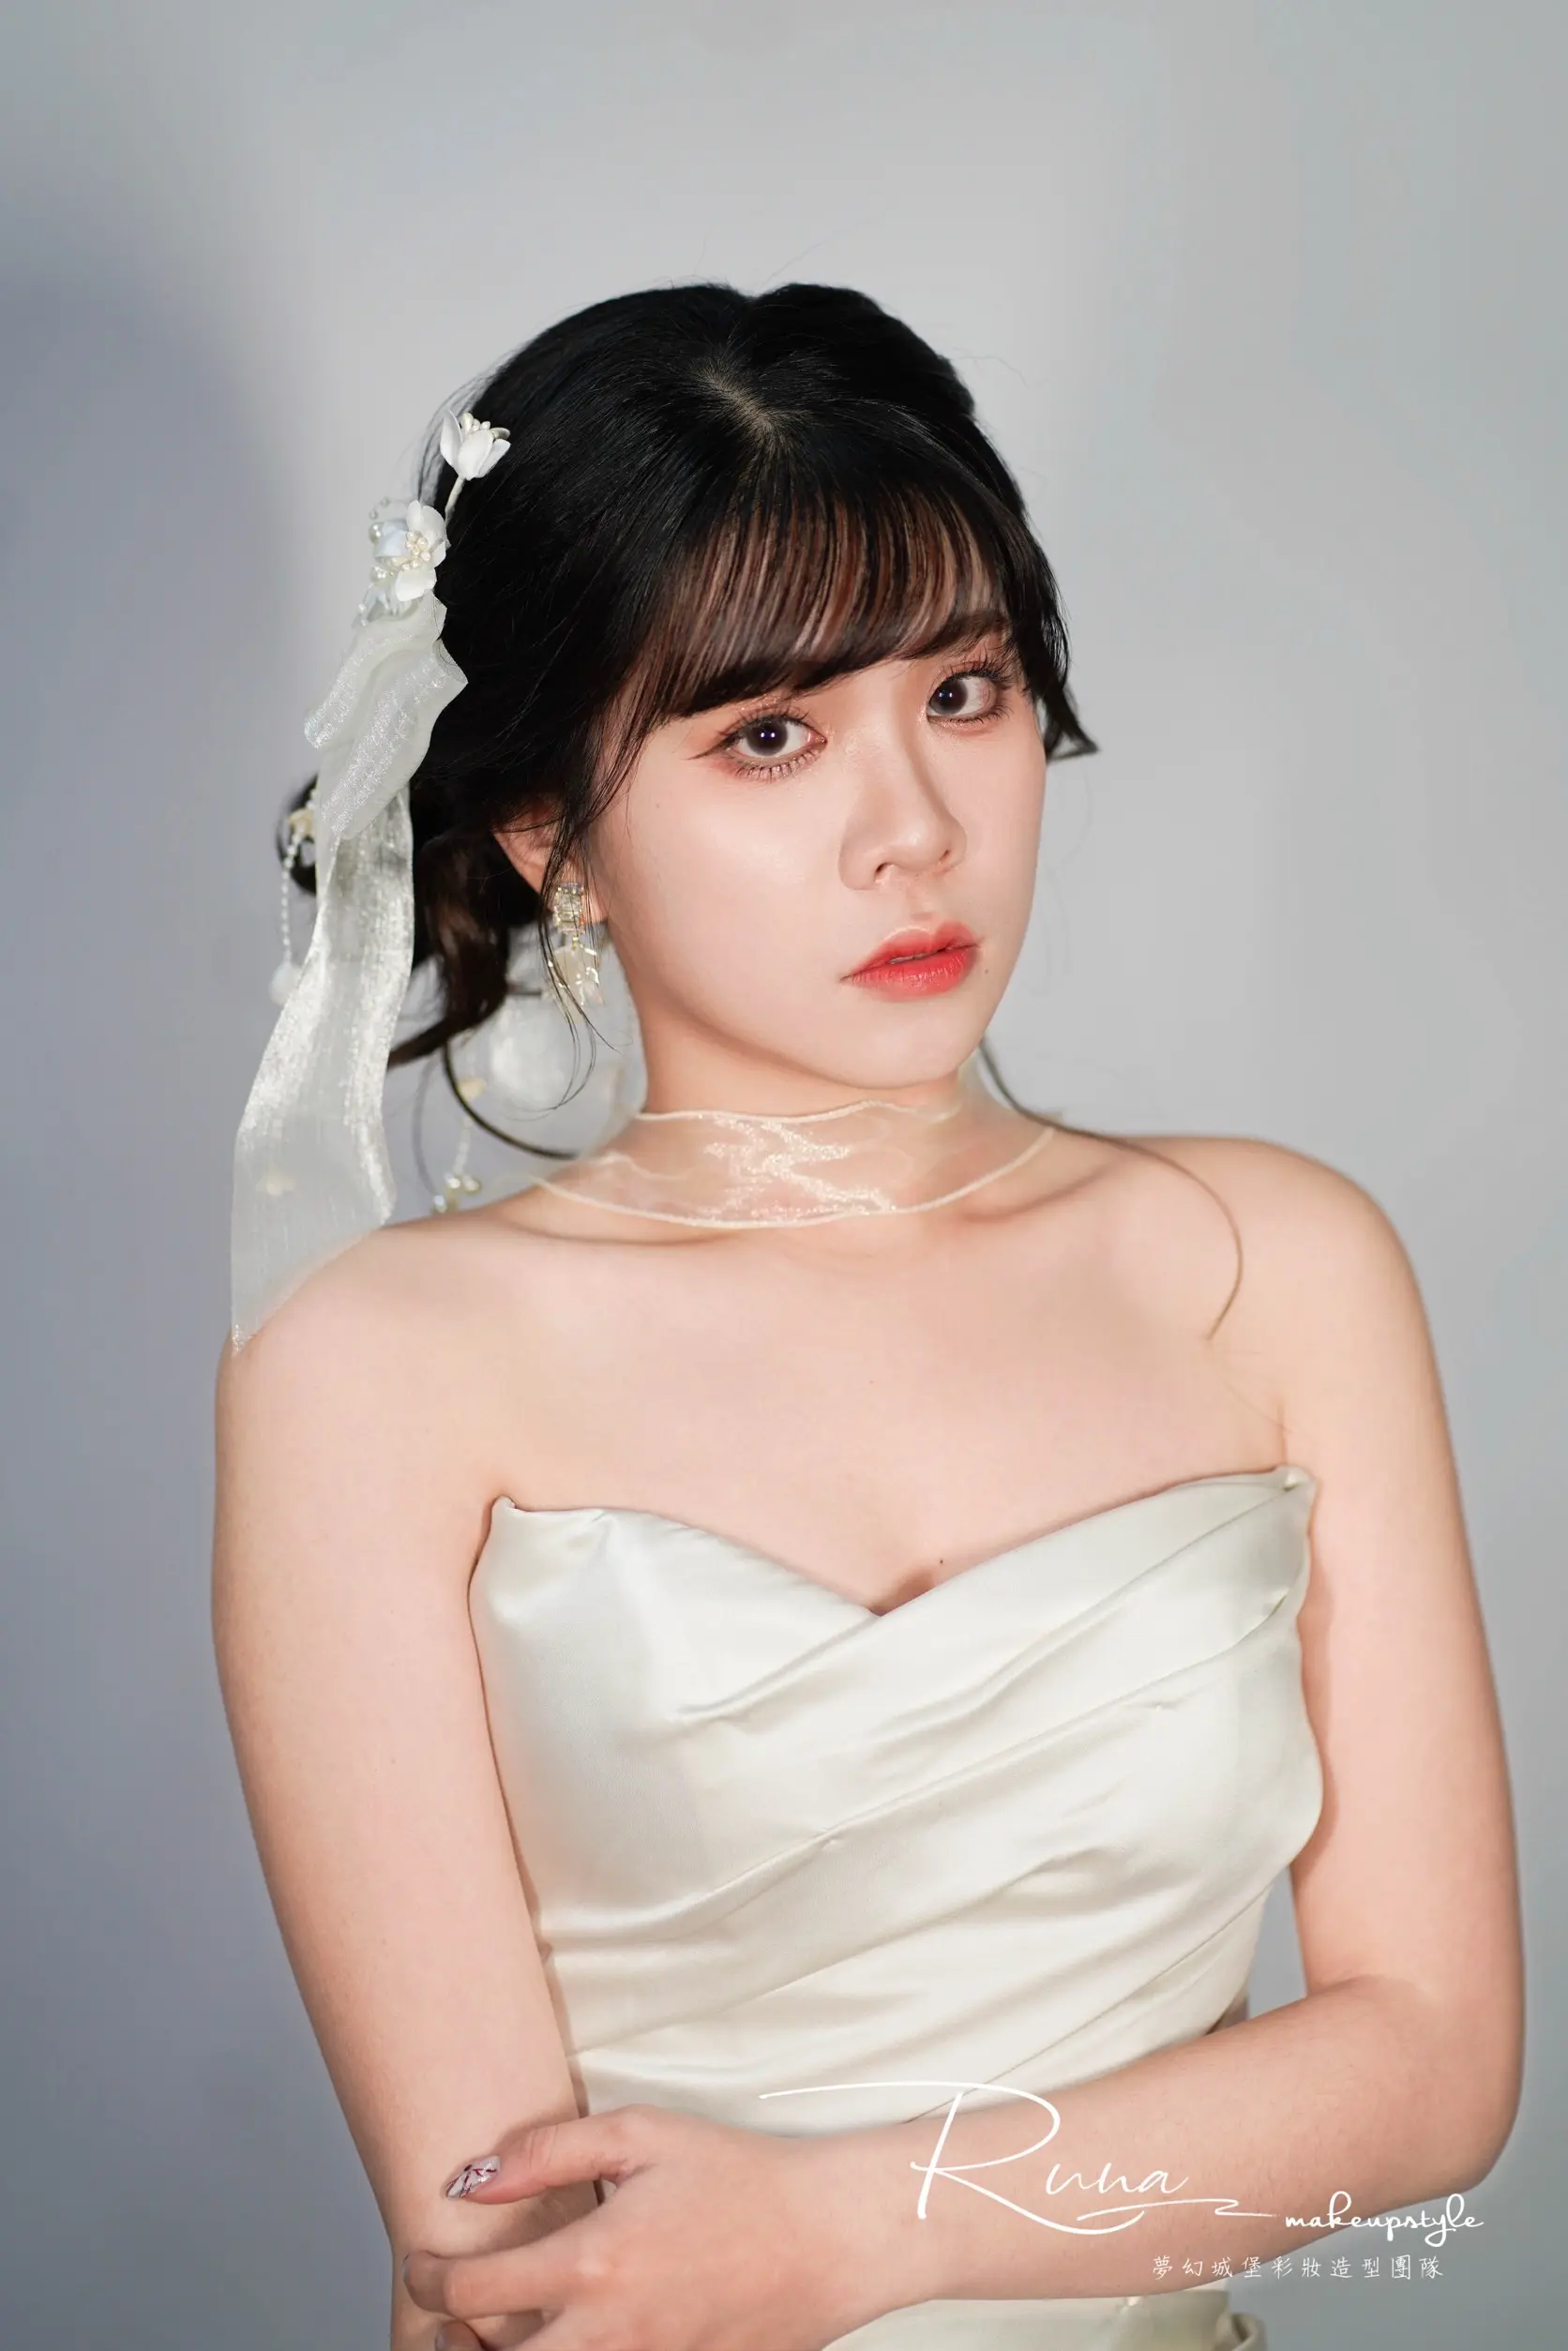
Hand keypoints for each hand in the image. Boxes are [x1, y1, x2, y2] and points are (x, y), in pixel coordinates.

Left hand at [402, 2102, 933, 2350]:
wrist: (827, 2235)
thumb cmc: (738, 2176)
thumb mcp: (641, 2134)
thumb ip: (547, 2152)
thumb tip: (469, 2182)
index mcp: (594, 2262)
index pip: (470, 2292)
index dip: (425, 2278)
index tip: (419, 2262)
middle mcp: (610, 2332)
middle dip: (455, 2338)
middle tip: (453, 2309)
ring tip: (500, 2328)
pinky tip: (569, 2337)